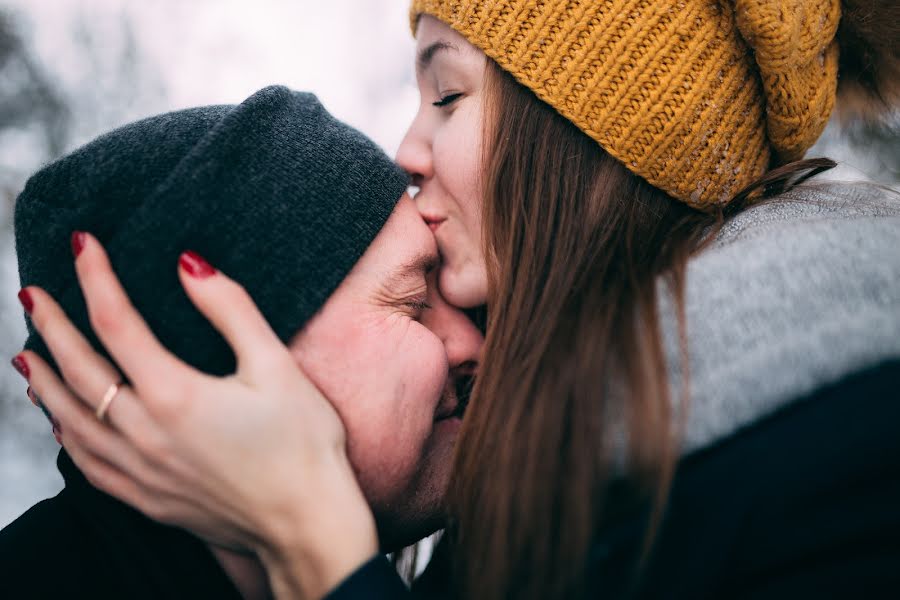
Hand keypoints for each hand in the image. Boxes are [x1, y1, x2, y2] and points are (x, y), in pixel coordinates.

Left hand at [15, 233, 377, 598]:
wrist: (307, 522)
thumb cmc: (302, 444)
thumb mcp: (276, 365)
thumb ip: (230, 310)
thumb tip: (188, 264)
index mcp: (175, 394)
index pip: (116, 322)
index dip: (95, 277)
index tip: (82, 244)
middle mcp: (145, 433)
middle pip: (80, 370)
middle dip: (51, 326)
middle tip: (31, 294)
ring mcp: (141, 470)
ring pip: (71, 420)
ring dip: (44, 383)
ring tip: (26, 356)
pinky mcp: (147, 499)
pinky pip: (87, 465)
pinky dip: (66, 437)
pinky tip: (61, 425)